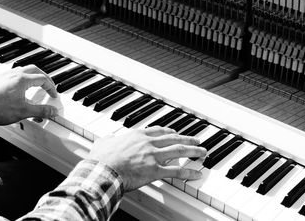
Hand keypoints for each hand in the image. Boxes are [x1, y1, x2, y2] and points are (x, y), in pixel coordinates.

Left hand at [0, 65, 57, 124]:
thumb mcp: (23, 112)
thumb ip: (41, 111)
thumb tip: (53, 111)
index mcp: (22, 79)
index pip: (42, 79)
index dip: (51, 87)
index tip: (54, 95)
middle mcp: (14, 74)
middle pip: (34, 69)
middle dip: (44, 77)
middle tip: (49, 84)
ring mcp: (4, 76)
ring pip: (23, 70)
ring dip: (33, 76)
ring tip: (36, 84)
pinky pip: (14, 74)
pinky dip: (22, 78)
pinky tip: (20, 88)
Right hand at [88, 127, 206, 191]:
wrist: (104, 170)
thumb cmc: (102, 159)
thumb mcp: (103, 143)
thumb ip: (108, 140)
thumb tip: (107, 138)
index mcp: (138, 136)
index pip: (158, 130)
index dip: (170, 131)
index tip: (176, 132)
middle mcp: (149, 143)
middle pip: (173, 138)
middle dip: (187, 138)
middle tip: (197, 140)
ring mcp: (153, 156)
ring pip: (179, 151)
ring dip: (193, 151)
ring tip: (203, 152)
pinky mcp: (155, 171)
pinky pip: (176, 171)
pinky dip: (188, 173)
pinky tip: (197, 174)